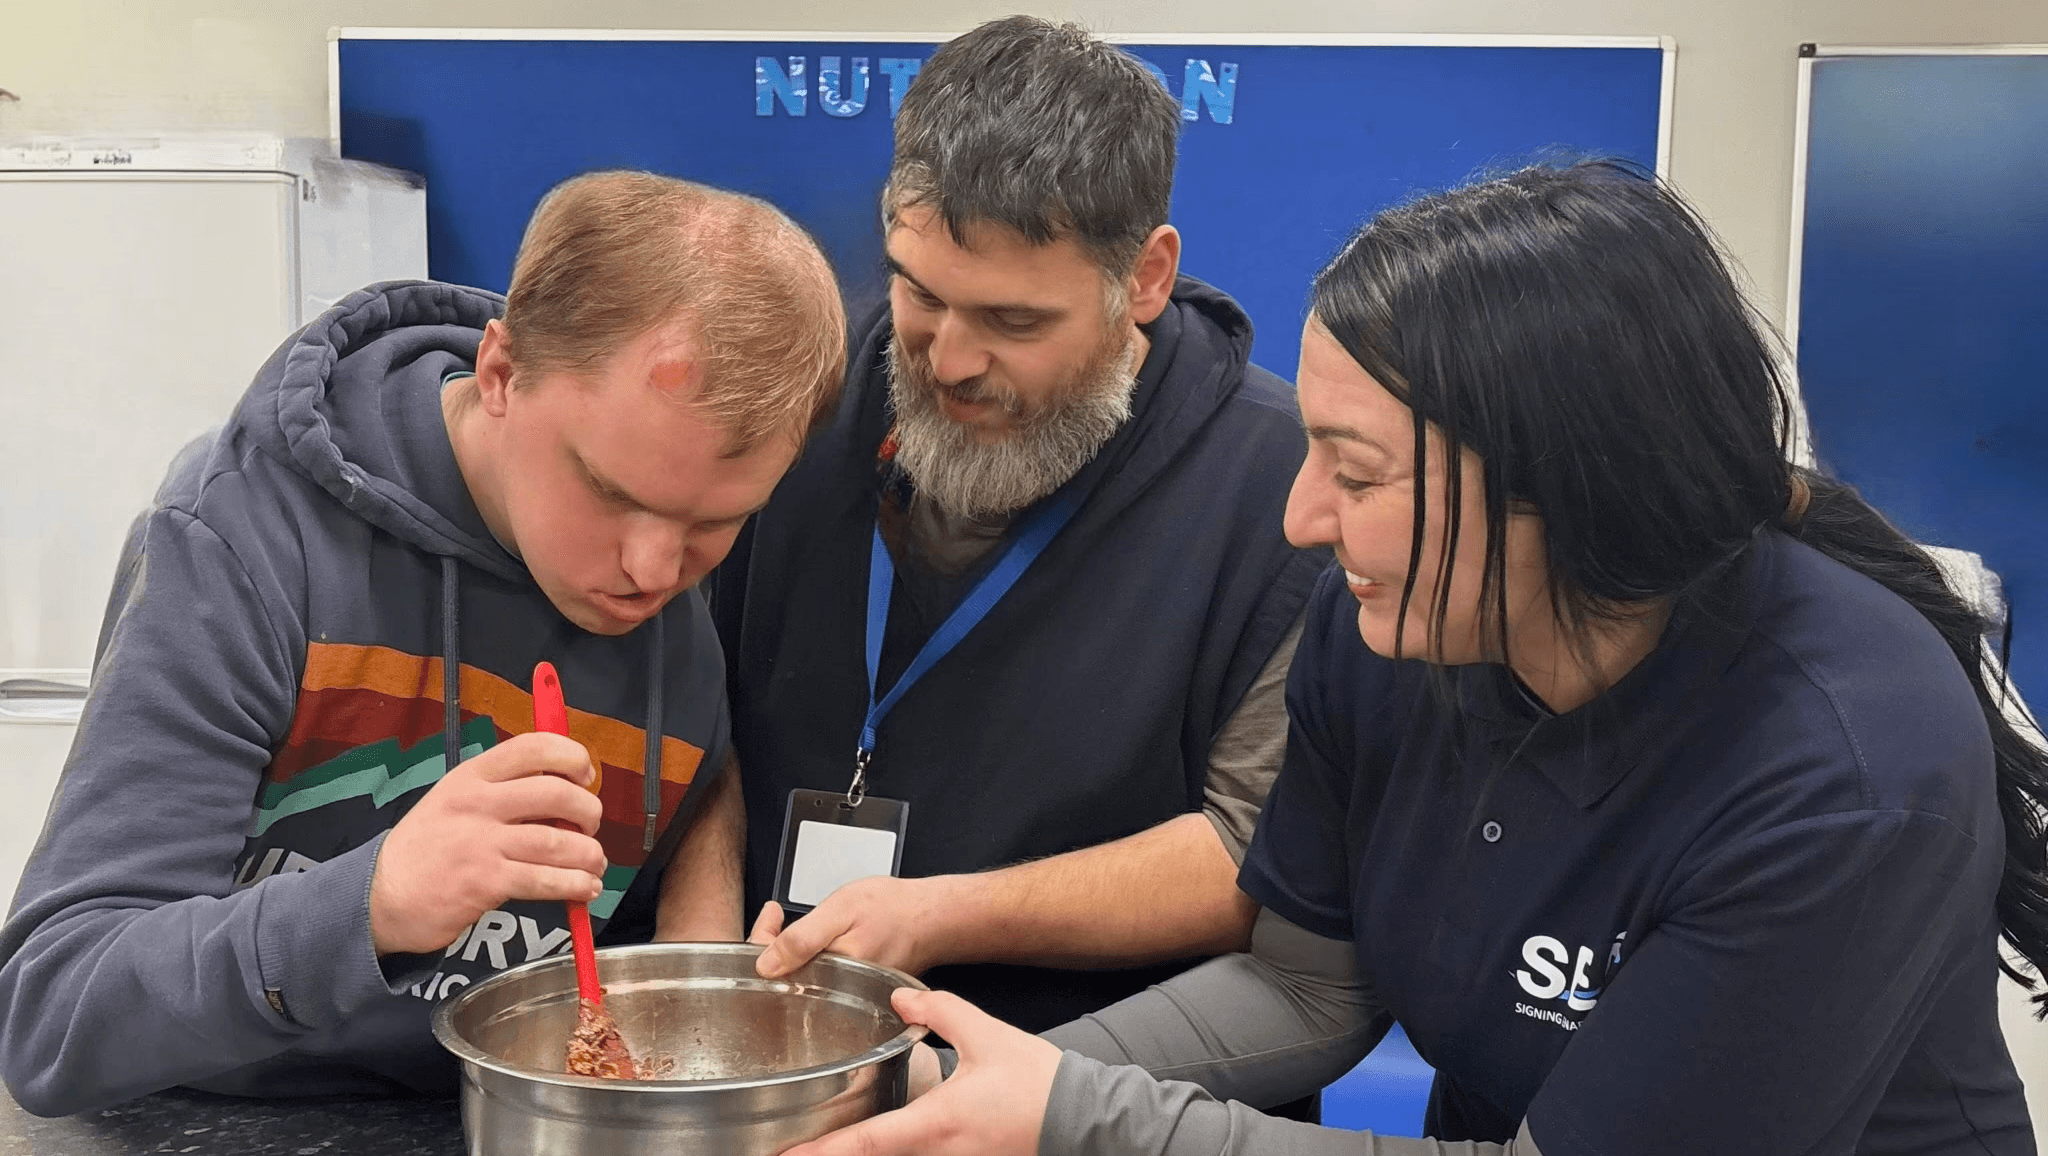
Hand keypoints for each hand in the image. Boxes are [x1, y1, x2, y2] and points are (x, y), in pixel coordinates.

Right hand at [369, 732, 605, 954]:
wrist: (381, 896)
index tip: (586, 775)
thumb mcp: (454, 801)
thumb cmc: (428, 848)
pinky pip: (546, 880)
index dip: (572, 756)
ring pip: (559, 841)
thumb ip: (502, 793)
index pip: (533, 747)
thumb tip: (566, 794)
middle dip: (589, 811)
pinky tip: (584, 888)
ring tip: (595, 864)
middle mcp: (477, 803)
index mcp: (471, 775)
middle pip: (557, 793)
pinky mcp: (485, 882)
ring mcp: (481, 843)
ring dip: (589, 854)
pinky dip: (575, 885)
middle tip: (591, 827)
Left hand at [750, 874, 962, 977]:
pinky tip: (806, 944)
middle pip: (784, 980)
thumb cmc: (893, 909)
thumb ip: (803, 938)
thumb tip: (766, 966)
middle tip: (773, 918)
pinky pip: (817, 979)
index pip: (776, 974)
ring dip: (786, 955)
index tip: (770, 917)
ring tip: (782, 927)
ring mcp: (846, 996)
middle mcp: (839, 995)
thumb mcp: (841, 910)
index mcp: (833, 976)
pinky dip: (806, 960)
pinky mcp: (852, 992)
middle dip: (770, 950)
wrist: (932, 918)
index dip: (762, 944)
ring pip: (799, 980)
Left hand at [781, 989, 1059, 1155]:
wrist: (1083, 1119)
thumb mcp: (986, 1035)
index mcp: (937, 1122)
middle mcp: (939, 1155)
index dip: (822, 1153)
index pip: (866, 1144)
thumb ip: (939, 1013)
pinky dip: (894, 1155)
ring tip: (830, 1147)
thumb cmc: (1038, 1083)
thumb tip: (900, 1002)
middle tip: (796, 1150)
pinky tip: (877, 1146)